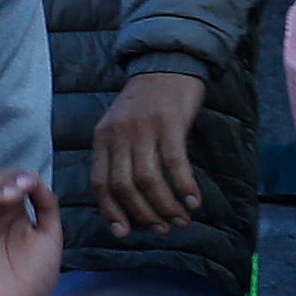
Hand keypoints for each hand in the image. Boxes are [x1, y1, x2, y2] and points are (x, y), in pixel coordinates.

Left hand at [85, 72, 201, 237]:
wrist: (169, 63)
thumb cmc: (150, 101)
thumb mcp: (123, 126)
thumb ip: (120, 154)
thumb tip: (128, 195)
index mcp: (102, 138)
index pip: (100, 184)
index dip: (111, 212)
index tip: (125, 232)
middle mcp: (118, 135)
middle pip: (124, 186)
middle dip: (143, 214)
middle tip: (163, 229)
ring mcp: (143, 128)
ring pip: (148, 179)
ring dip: (165, 205)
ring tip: (181, 220)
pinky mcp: (169, 122)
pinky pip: (174, 162)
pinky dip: (184, 185)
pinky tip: (194, 200)